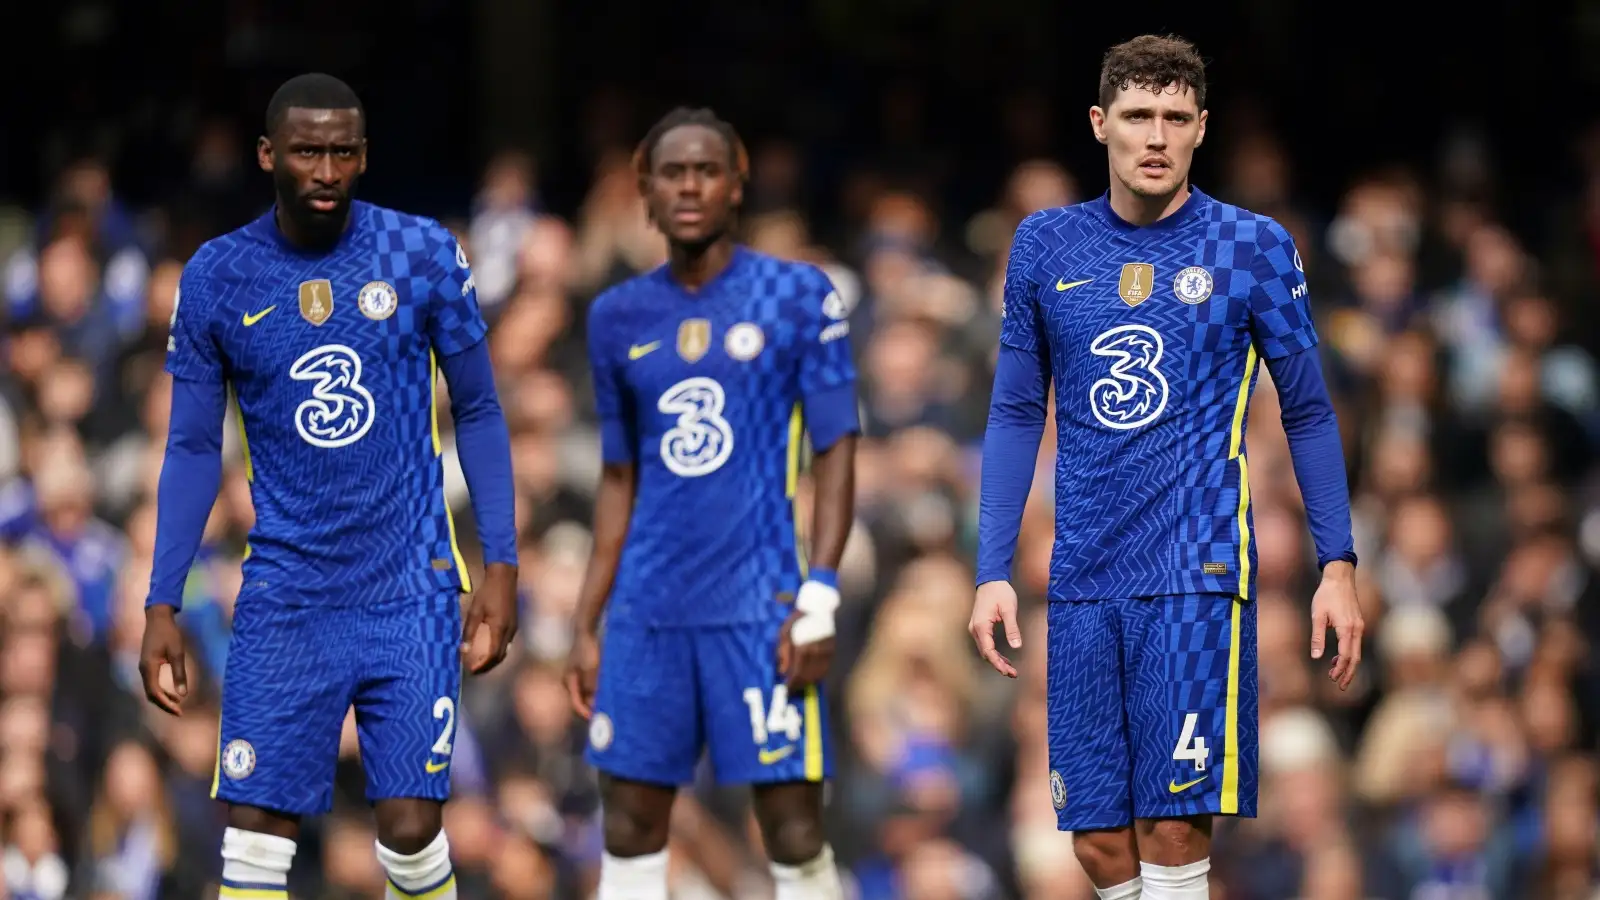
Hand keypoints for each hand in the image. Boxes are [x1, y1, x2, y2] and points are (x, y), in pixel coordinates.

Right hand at [139, 605, 187, 715]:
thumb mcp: (178, 653)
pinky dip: (161, 691)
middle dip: (164, 705)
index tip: (179, 711)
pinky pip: (152, 683)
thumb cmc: (170, 634)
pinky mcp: (147, 665)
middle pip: (151, 694)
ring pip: (151, 690)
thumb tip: (183, 695)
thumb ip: (180, 674)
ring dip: (163, 699)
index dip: (166, 704)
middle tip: (179, 713)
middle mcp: (143, 670)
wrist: (158, 619)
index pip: (154, 692)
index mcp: (149, 667)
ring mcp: (144, 667)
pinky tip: (174, 693)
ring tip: (178, 705)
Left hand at [461, 562, 518, 674]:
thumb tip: (462, 650)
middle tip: (474, 671)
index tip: (471, 670)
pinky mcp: (514, 624)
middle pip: (500, 657)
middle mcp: (510, 631)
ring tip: (480, 663)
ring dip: (493, 660)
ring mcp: (514, 628)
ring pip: (505, 651)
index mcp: (500, 628)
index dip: (482, 665)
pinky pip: (507, 644)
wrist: (504, 577)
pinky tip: (488, 650)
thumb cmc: (487, 592)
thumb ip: (469, 632)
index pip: (493, 655)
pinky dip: (497, 651)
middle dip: (488, 666)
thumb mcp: (475, 611)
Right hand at [565, 629, 600, 718]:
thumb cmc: (588, 650)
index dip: (587, 714)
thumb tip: (594, 706)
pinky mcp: (583, 672)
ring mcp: (576, 677)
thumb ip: (592, 688)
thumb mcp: (592, 670)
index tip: (598, 719)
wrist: (586, 631)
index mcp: (569, 683)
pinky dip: (597, 691)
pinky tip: (608, 692)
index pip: (577, 704)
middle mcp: (570, 682)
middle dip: (592, 708)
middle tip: (606, 716)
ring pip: (586, 694)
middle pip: (581, 701)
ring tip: (609, 706)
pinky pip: (589, 687)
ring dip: (596, 700)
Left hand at [777, 610, 835, 690]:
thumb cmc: (800, 619)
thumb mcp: (785, 632)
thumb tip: (782, 671)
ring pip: (819, 675)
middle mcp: (818, 655)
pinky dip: (818, 676)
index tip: (786, 691)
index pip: (797, 674)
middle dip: (799, 685)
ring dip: (808, 682)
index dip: (792, 685)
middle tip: (792, 689)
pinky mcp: (834, 652)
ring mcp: (828, 654)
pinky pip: (826, 669)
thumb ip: (783, 652)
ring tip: (800, 684)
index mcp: (804, 649)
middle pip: (808, 677)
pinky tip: (811, 676)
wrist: (822, 609)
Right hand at [969, 580, 1021, 676]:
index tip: (1008, 671)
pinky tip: (1005, 659)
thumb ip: (1012, 628)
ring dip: (996, 660)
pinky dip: (994, 653)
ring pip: (985, 650)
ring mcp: (975, 628)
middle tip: (1013, 674)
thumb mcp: (1009, 609)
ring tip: (1011, 670)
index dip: (998, 663)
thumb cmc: (1000, 592)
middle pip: (985, 653)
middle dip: (998, 665)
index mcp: (981, 625)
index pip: (988, 650)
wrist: (991, 579)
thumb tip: (1017, 646)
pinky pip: (985, 644)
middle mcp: (975, 629)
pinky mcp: (979, 626)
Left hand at [1310, 561, 1364, 690]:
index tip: (1332, 679)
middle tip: (1339, 686)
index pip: (1346, 656)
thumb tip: (1317, 657)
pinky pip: (1355, 644)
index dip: (1339, 670)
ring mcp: (1360, 627)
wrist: (1340, 578)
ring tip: (1336, 676)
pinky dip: (1348, 654)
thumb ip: (1317, 637)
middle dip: (1348, 673)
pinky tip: (1336, 658)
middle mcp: (1357, 629)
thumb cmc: (1326, 595)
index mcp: (1347, 629)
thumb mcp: (1317, 615)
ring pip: (1357, 652)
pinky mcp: (1358, 624)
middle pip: (1355, 658)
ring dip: (1348, 665)